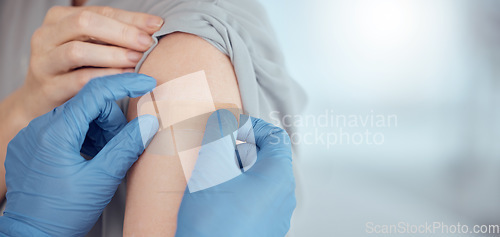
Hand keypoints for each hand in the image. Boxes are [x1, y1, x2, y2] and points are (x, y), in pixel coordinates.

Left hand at [0, 73, 158, 235]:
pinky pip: (64, 127)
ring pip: (77, 115)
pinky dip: (83, 136)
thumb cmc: (63, 213)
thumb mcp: (102, 179)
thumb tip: (150, 121)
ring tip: (103, 156)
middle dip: (111, 121)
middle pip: (87, 105)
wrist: (32, 235)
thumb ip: (127, 146)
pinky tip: (89, 157)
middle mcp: (39, 128)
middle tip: (119, 145)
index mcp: (55, 133)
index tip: (146, 82)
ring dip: (98, 130)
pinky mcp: (31, 144)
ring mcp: (32, 135)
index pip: (95, 93)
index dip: (125, 85)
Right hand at [22, 6, 162, 118]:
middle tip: (147, 43)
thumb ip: (114, 37)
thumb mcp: (91, 48)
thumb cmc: (72, 71)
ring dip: (113, 55)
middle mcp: (46, 36)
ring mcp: (44, 62)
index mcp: (59, 19)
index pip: (99, 12)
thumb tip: (154, 27)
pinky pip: (79, 80)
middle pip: (85, 23)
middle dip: (121, 32)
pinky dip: (105, 77)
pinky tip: (125, 78)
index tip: (156, 25)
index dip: (130, 18)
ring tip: (137, 59)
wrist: (38, 103)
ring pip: (78, 51)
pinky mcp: (48, 88)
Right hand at [176, 111, 295, 236]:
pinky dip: (236, 192)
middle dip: (238, 150)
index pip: (275, 136)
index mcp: (278, 176)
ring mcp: (274, 218)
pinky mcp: (262, 232)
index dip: (251, 126)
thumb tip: (224, 117)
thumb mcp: (212, 167)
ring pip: (258, 181)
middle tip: (214, 155)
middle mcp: (283, 197)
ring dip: (235, 172)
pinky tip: (215, 202)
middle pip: (267, 159)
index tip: (228, 130)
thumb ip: (219, 133)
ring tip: (211, 179)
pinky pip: (253, 202)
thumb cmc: (214, 222)